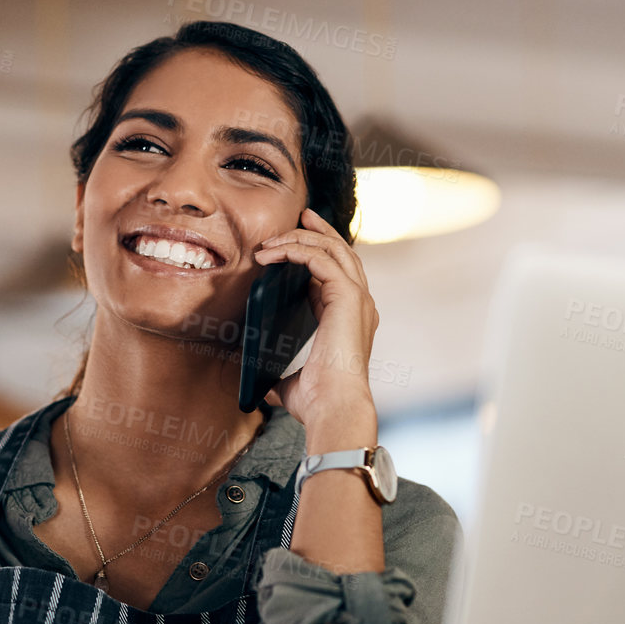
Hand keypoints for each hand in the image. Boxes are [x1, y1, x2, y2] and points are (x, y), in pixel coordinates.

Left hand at [253, 207, 379, 434]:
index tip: (294, 243)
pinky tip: (272, 255)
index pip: (338, 273)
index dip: (318, 253)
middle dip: (318, 231)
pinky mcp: (347, 296)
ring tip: (271, 241)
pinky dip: (295, 251)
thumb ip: (282, 377)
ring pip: (332, 248)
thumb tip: (263, 387)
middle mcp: (360, 304)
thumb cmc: (318, 401)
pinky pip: (320, 258)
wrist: (333, 406)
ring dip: (299, 239)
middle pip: (342, 251)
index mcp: (351, 319)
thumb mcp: (293, 384)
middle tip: (298, 216)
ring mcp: (358, 298)